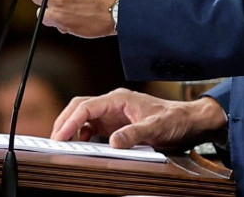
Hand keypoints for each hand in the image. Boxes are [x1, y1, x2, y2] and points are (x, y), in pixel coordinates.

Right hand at [51, 89, 226, 150]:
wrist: (188, 121)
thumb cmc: (174, 120)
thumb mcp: (156, 127)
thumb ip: (134, 134)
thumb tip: (112, 142)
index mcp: (119, 99)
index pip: (87, 106)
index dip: (71, 120)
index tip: (60, 135)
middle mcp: (113, 103)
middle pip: (80, 107)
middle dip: (64, 121)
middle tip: (55, 140)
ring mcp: (114, 113)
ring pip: (84, 116)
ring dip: (71, 127)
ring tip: (63, 142)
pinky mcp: (116, 123)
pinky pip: (93, 126)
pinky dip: (83, 134)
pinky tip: (82, 144)